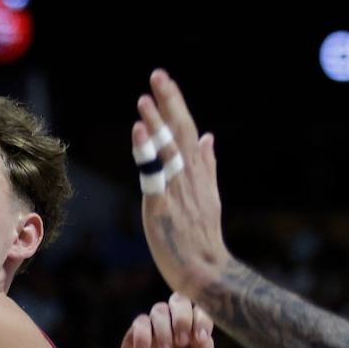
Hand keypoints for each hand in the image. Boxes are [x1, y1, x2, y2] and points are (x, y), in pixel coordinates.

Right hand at [114, 293, 215, 347]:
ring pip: (158, 310)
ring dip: (163, 329)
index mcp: (194, 339)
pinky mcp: (132, 343)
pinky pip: (137, 325)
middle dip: (181, 316)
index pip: (200, 311)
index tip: (197, 339)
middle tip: (182, 341)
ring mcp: (153, 336)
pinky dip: (142, 337)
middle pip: (178, 300)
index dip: (200, 318)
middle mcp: (174, 332)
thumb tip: (201, 331)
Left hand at [132, 69, 230, 297]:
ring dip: (157, 121)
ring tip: (144, 98)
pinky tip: (139, 131)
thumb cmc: (203, 239)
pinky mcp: (163, 207)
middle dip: (169, 102)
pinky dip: (147, 151)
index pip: (187, 131)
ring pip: (168, 150)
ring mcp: (177, 192)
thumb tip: (208, 137)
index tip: (164, 81)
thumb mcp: (209, 197)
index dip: (176, 105)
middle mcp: (190, 178)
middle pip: (180, 132)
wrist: (207, 272)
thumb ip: (207, 166)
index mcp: (199, 174)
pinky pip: (154, 174)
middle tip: (157, 75)